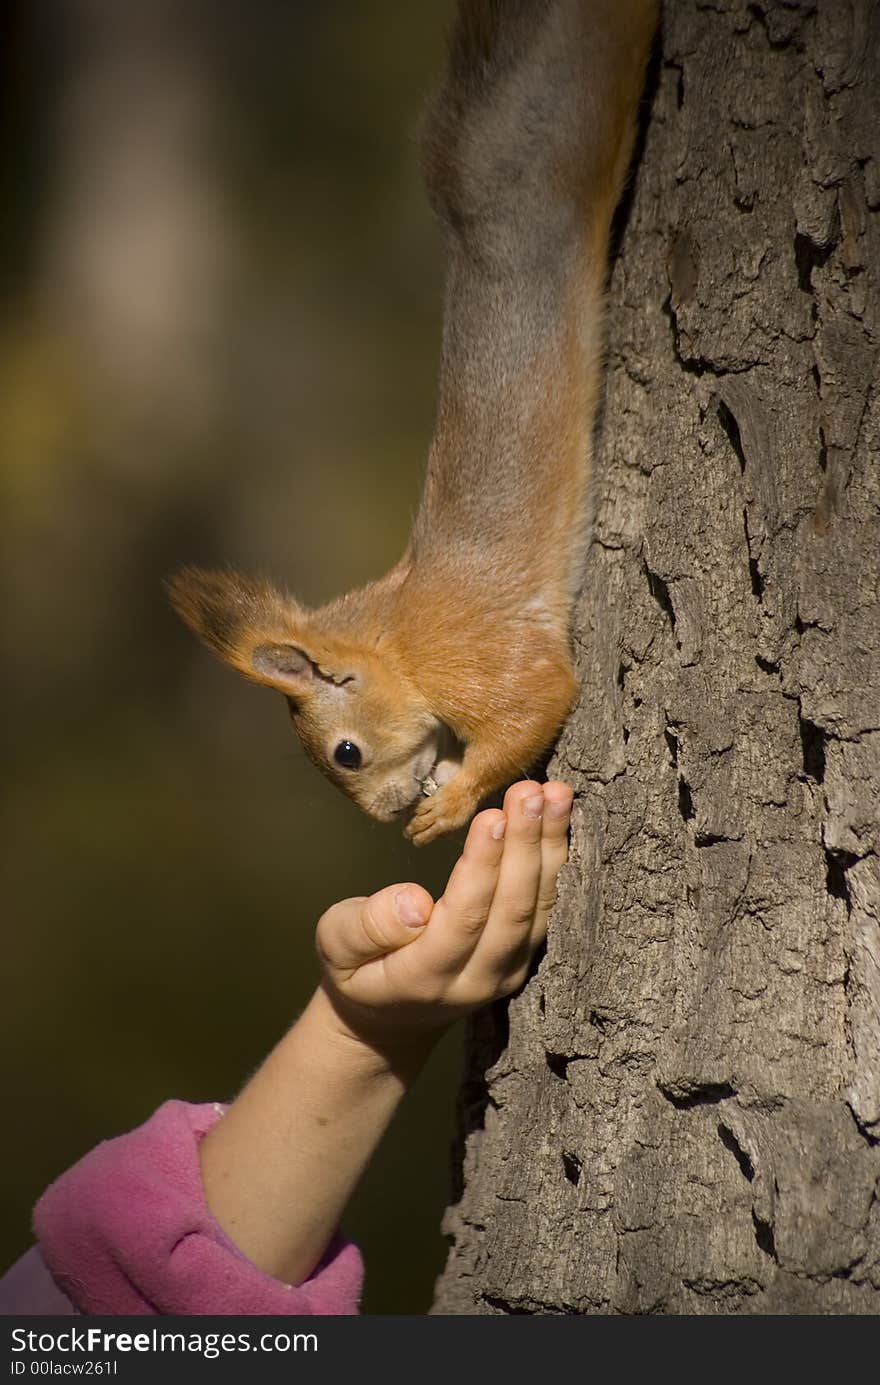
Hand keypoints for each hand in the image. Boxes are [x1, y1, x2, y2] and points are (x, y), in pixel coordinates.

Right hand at [318, 780, 572, 1063]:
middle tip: (529, 792)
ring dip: (550, 847)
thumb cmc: (358, 969)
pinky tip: (559, 816)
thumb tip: (414, 903)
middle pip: (511, 911)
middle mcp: (477, 980)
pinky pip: (550, 907)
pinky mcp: (524, 957)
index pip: (463, 920)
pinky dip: (557, 859)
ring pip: (540, 908)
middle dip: (524, 846)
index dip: (482, 869)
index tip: (491, 817)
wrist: (391, 1016)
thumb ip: (368, 927)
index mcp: (424, 979)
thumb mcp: (337, 947)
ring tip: (557, 794)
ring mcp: (507, 972)